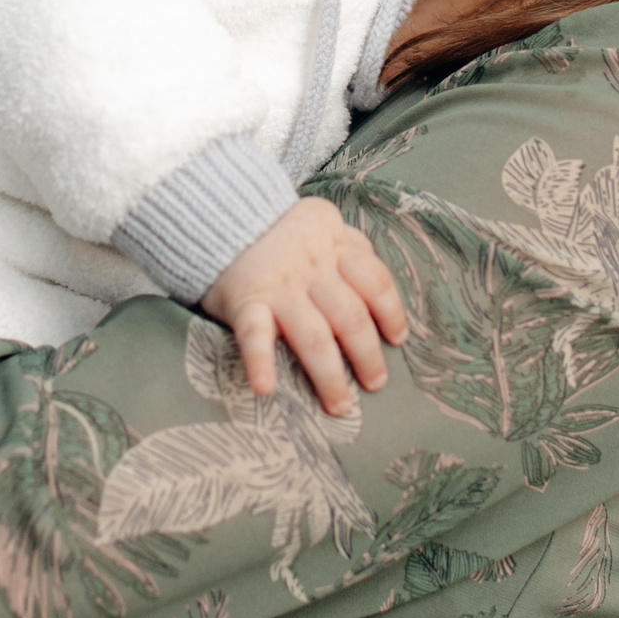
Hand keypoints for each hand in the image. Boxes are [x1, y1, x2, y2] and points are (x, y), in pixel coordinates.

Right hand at [200, 197, 406, 416]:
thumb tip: (378, 285)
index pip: (374, 281)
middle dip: (367, 356)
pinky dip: (259, 361)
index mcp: (335, 247)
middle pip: (350, 317)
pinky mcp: (246, 302)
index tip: (397, 339)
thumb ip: (350, 248)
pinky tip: (265, 388)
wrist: (221, 212)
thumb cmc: (279, 228)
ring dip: (329, 375)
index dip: (391, 313)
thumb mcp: (322, 223)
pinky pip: (254, 334)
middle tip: (375, 383)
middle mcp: (313, 269)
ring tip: (340, 405)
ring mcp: (279, 288)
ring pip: (314, 336)